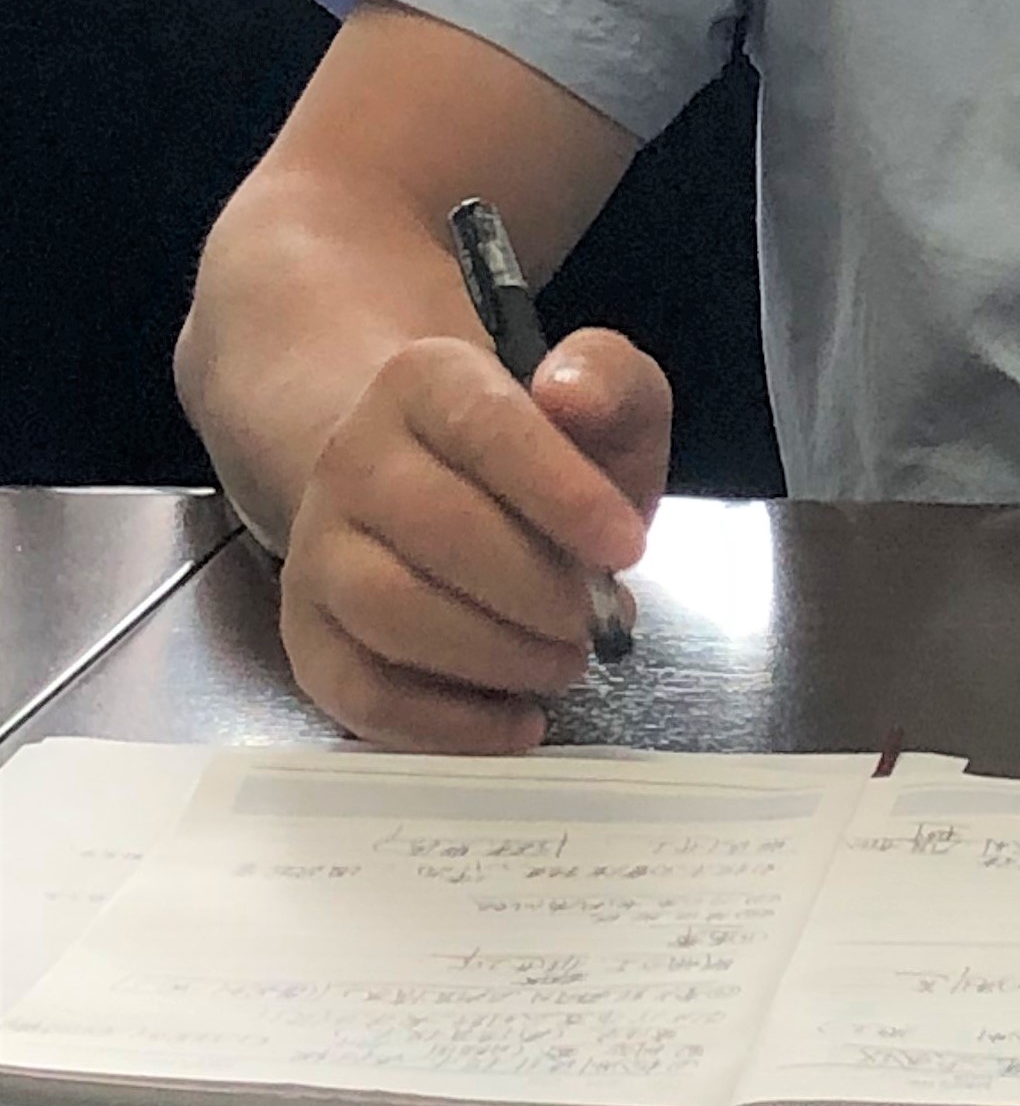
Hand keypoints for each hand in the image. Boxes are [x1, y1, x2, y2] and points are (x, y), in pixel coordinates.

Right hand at [278, 329, 668, 751]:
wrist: (432, 485)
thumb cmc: (533, 459)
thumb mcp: (598, 406)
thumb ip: (611, 382)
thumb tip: (571, 394)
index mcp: (425, 383)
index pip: (485, 426)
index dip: (562, 493)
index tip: (628, 547)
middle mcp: (352, 457)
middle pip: (436, 527)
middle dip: (536, 589)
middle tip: (593, 621)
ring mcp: (317, 548)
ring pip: (389, 610)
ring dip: (494, 655)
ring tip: (563, 663)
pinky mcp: (306, 632)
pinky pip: (357, 690)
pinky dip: (445, 722)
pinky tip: (516, 722)